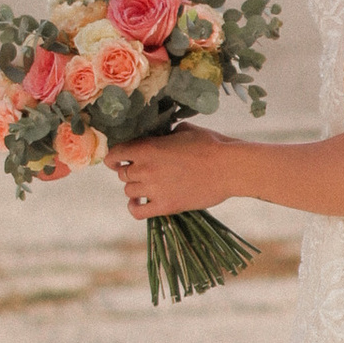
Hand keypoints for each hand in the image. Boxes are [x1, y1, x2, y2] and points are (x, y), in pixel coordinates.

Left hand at [107, 126, 231, 219]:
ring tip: (146, 185)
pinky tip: (139, 203)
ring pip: (129, 192)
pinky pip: (137, 212)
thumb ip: (164, 135)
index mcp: (148, 147)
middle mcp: (146, 169)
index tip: (117, 160)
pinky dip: (134, 208)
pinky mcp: (166, 206)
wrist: (229, 167)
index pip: (115, 155)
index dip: (114, 158)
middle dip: (129, 172)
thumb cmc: (211, 145)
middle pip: (122, 175)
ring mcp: (154, 189)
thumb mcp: (184, 130)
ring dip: (135, 188)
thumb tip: (159, 138)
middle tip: (142, 171)